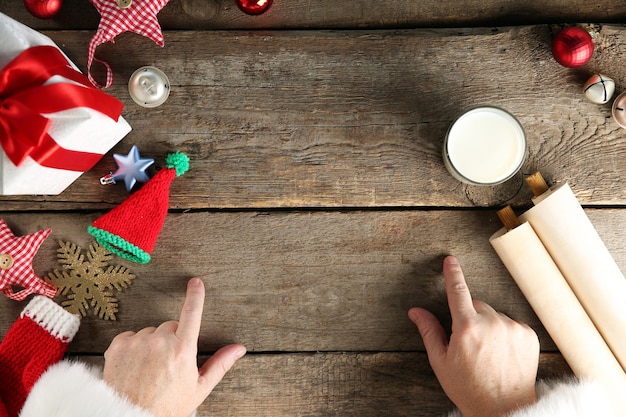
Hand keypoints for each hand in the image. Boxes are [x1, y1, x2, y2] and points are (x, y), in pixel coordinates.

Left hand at [103, 278, 245, 416]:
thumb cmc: (168, 406)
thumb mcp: (199, 388)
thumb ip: (220, 364)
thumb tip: (238, 349)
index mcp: (182, 350)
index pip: (192, 314)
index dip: (196, 296)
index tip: (196, 282)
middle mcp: (159, 342)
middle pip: (170, 326)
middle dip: (173, 338)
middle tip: (170, 363)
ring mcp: (137, 343)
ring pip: (150, 331)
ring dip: (152, 343)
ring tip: (151, 368)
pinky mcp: (118, 347)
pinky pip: (130, 336)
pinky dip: (133, 347)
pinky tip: (136, 365)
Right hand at [408, 256, 538, 416]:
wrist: (503, 407)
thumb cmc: (468, 388)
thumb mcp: (441, 361)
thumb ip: (429, 331)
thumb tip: (416, 312)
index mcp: (466, 328)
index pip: (458, 291)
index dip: (452, 274)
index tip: (450, 261)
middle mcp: (491, 323)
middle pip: (476, 305)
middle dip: (470, 317)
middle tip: (468, 343)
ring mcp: (512, 328)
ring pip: (494, 315)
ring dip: (489, 326)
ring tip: (488, 353)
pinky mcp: (528, 335)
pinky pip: (511, 324)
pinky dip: (505, 334)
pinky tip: (502, 354)